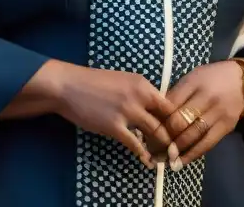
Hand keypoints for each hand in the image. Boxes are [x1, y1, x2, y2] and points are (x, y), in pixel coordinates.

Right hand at [49, 62, 177, 168]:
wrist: (69, 86)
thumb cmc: (94, 82)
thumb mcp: (123, 81)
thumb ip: (139, 93)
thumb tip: (153, 108)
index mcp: (143, 84)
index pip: (168, 104)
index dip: (173, 119)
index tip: (174, 130)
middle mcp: (140, 96)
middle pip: (166, 119)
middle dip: (172, 135)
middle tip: (173, 147)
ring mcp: (128, 111)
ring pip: (155, 132)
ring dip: (161, 146)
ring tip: (163, 155)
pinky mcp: (114, 126)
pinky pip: (135, 144)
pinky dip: (143, 154)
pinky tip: (147, 161)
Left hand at [158, 61, 243, 169]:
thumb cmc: (212, 78)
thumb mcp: (193, 78)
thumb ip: (177, 94)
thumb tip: (157, 115)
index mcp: (193, 82)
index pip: (170, 104)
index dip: (156, 119)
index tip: (146, 130)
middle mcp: (206, 97)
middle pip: (179, 121)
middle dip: (163, 137)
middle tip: (151, 148)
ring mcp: (218, 112)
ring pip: (192, 135)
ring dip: (175, 149)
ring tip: (162, 158)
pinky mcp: (227, 126)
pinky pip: (207, 143)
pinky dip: (192, 154)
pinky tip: (180, 162)